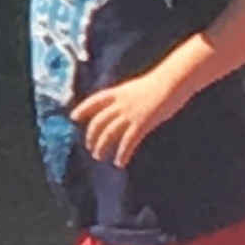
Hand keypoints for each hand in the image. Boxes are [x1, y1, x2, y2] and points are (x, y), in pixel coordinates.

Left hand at [71, 69, 186, 167]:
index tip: (73, 116)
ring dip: (101, 146)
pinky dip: (122, 153)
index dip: (82, 109)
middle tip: (90, 147)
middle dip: (92, 135)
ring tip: (99, 156)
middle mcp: (119, 104)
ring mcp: (129, 114)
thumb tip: (124, 110)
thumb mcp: (137, 89)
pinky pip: (127, 142)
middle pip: (98, 121)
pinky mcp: (141, 124)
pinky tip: (120, 162)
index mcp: (118, 92)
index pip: (94, 101)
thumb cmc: (160, 84)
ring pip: (108, 133)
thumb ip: (127, 99)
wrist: (172, 81)